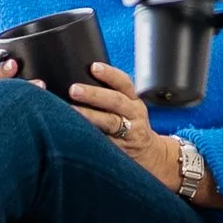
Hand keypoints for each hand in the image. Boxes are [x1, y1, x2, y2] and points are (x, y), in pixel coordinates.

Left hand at [69, 60, 174, 184]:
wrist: (150, 155)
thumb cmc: (132, 127)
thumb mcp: (129, 109)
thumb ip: (111, 98)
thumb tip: (79, 85)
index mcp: (133, 102)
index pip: (124, 83)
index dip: (110, 74)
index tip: (94, 67)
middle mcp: (133, 115)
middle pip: (116, 102)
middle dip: (94, 94)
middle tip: (74, 89)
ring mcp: (128, 133)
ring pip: (110, 123)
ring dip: (90, 115)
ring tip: (71, 110)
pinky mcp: (120, 150)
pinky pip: (104, 142)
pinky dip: (91, 137)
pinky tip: (76, 133)